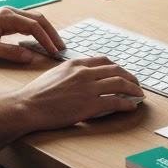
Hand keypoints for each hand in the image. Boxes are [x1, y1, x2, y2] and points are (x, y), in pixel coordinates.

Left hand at [0, 7, 64, 63]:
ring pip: (34, 19)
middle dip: (51, 33)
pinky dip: (38, 30)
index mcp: (6, 17)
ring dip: (46, 31)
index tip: (54, 51)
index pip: (33, 26)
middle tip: (61, 47)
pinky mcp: (7, 18)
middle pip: (38, 19)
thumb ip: (9, 52)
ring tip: (55, 44)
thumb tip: (30, 56)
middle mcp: (10, 12)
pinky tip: (41, 39)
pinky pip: (27, 22)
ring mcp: (9, 14)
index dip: (46, 39)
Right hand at [13, 56, 143, 129]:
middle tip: (136, 83)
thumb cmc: (37, 93)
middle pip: (116, 70)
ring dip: (133, 88)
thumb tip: (82, 78)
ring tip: (139, 94)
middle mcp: (84, 72)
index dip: (117, 67)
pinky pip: (115, 101)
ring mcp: (88, 88)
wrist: (28, 106)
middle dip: (130, 76)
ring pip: (119, 83)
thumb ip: (71, 73)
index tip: (123, 73)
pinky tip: (132, 106)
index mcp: (76, 64)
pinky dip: (127, 103)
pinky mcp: (89, 105)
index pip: (104, 60)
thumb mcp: (56, 74)